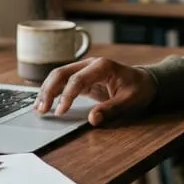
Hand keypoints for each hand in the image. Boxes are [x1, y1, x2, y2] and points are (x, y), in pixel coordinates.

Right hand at [34, 57, 156, 126]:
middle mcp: (90, 64)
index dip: (66, 95)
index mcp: (103, 66)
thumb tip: (92, 119)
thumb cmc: (139, 89)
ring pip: (59, 76)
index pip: (77, 78)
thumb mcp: (130, 101)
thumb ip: (111, 109)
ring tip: (38, 108)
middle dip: (49, 90)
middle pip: (62, 72)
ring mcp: (85, 69)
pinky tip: (45, 103)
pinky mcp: (82, 78)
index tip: (60, 112)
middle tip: (42, 110)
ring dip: (47, 90)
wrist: (145, 82)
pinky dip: (52, 91)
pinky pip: (63, 82)